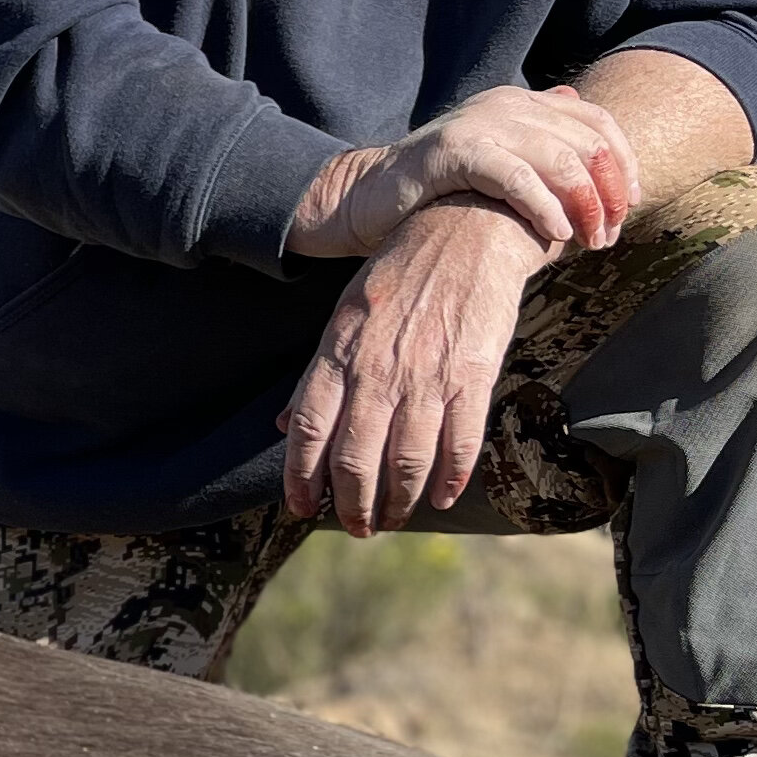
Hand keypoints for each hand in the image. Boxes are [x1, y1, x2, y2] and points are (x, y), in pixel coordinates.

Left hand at [280, 201, 545, 536]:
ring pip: (406, 461)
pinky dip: (450, 477)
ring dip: (398, 501)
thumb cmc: (401, 274)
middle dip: (353, 504)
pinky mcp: (472, 375)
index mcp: (338, 353)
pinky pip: (459, 442)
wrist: (467, 231)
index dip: (302, 477)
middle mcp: (377, 370)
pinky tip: (442, 496)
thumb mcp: (345, 316)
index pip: (308, 429)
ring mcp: (426, 375)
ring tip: (392, 518)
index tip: (303, 508)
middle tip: (357, 526)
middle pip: (355, 458)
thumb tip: (285, 426)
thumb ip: (318, 376)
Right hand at [284, 85, 636, 262]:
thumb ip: (545, 160)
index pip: (597, 122)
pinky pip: (516, 177)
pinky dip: (544, 207)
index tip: (629, 205)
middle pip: (586, 143)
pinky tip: (555, 235)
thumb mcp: (503, 169)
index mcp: (522, 104)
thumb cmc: (442, 194)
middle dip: (606, 194)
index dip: (624, 163)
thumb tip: (597, 161)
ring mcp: (479, 124)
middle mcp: (506, 105)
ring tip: (588, 241)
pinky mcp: (454, 150)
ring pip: (559, 160)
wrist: (369, 197)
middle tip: (607, 236)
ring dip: (584, 206)